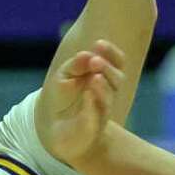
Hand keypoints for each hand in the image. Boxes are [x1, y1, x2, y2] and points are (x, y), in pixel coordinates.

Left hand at [39, 39, 126, 163]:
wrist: (56, 130)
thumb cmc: (63, 99)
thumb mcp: (64, 76)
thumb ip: (75, 65)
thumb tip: (87, 54)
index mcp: (102, 76)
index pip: (117, 62)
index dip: (111, 53)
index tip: (99, 44)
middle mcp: (107, 93)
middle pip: (117, 78)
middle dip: (107, 69)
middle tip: (95, 61)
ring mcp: (101, 111)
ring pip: (108, 98)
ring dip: (102, 86)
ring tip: (94, 77)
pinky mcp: (92, 127)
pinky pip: (96, 116)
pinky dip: (92, 104)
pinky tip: (87, 94)